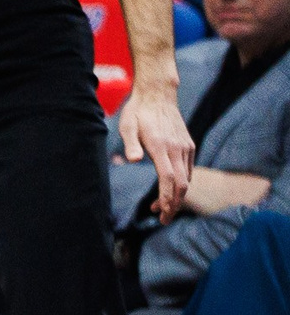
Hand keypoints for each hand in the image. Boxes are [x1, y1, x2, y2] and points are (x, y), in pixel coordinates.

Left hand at [119, 89, 194, 223]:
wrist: (158, 95)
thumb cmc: (138, 112)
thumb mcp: (126, 125)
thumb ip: (130, 144)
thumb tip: (133, 160)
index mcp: (162, 147)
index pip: (169, 179)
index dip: (167, 198)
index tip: (161, 213)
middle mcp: (178, 149)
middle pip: (181, 184)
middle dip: (173, 205)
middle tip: (162, 219)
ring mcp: (186, 148)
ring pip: (186, 179)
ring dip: (175, 196)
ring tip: (159, 207)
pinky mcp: (188, 146)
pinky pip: (188, 170)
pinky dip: (180, 184)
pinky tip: (168, 189)